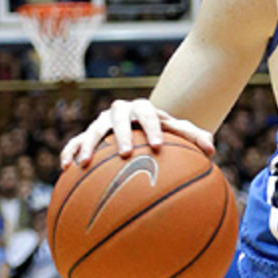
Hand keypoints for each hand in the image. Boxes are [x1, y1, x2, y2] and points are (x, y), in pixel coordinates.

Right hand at [60, 98, 214, 167]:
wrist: (141, 128)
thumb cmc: (164, 133)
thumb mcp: (179, 133)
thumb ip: (195, 138)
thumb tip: (211, 150)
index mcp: (144, 109)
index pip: (148, 113)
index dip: (152, 128)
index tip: (157, 146)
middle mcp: (120, 113)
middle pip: (118, 118)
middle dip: (121, 135)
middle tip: (125, 153)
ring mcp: (101, 123)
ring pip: (92, 130)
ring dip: (89, 145)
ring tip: (85, 163)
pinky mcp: (87, 135)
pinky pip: (75, 142)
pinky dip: (70, 152)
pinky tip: (66, 168)